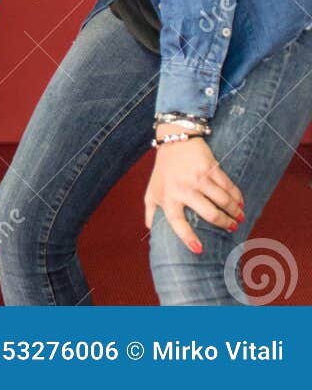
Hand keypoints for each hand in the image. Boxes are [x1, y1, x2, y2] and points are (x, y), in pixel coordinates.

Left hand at [144, 131, 244, 254]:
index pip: (177, 221)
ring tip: (239, 218)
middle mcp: (183, 188)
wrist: (174, 140)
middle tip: (231, 228)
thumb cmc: (163, 171)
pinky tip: (240, 204)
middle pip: (210, 213)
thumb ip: (150, 212)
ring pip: (223, 201)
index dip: (187, 237)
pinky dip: (237, 198)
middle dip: (224, 223)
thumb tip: (151, 232)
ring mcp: (198, 177)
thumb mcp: (152, 191)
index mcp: (167, 196)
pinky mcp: (211, 167)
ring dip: (235, 212)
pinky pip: (229, 187)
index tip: (199, 249)